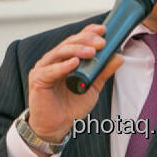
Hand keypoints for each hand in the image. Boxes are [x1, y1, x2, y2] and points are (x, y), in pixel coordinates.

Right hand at [27, 24, 121, 147]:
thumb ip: (103, 71)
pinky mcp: (38, 79)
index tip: (103, 30)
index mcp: (65, 58)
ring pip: (60, 52)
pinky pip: (51, 70)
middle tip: (102, 42)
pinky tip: (74, 63)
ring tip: (91, 52)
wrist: (57, 126)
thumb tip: (118, 57)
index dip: (89, 32)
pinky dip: (63, 66)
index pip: (77, 39)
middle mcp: (54, 59)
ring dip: (77, 50)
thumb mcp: (93, 87)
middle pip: (69, 43)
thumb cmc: (71, 105)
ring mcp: (44, 67)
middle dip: (86, 40)